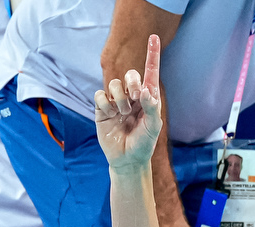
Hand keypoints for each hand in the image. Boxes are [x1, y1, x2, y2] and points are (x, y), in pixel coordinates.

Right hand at [94, 33, 162, 169]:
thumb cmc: (144, 143)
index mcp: (147, 98)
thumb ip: (152, 108)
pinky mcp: (102, 109)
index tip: (153, 38)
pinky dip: (105, 104)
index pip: (150, 73)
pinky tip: (110, 116)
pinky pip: (100, 96)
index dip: (152, 55)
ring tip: (123, 114)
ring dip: (119, 98)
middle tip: (136, 97)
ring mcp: (116, 102)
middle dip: (132, 82)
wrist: (127, 160)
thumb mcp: (153, 127)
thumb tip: (146, 90)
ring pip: (114, 84)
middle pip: (130, 74)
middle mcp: (132, 97)